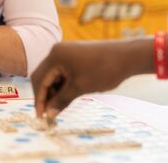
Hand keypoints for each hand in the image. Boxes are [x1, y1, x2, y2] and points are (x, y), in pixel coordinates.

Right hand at [31, 40, 149, 119]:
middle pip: (42, 76)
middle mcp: (57, 51)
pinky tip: (66, 95)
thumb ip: (61, 101)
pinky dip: (61, 84)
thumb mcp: (80, 88)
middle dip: (44, 95)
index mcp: (56, 56)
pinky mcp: (73, 56)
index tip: (41, 116)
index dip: (39, 99)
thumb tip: (49, 114)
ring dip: (53, 90)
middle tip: (48, 113)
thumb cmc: (104, 70)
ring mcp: (65, 52)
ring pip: (52, 75)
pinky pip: (61, 72)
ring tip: (58, 106)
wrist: (127, 56)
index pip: (40, 80)